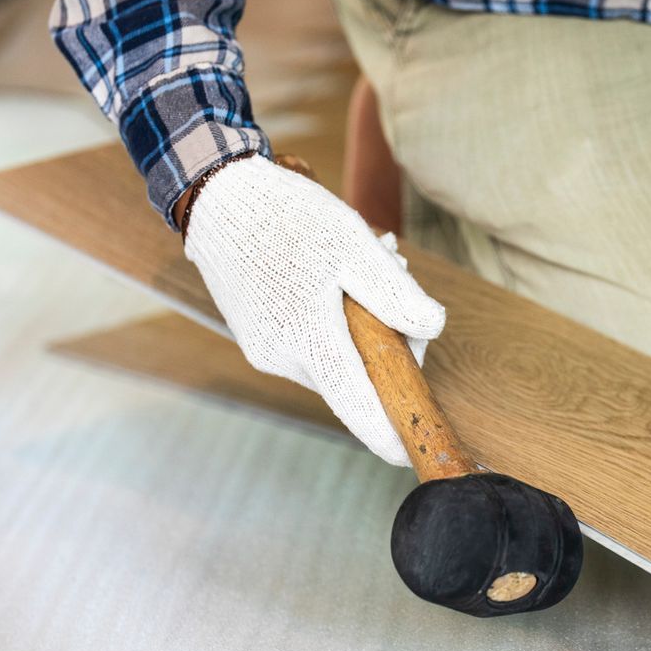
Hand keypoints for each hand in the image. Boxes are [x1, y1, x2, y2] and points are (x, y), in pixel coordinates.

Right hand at [182, 155, 445, 465]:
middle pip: (353, 376)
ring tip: (361, 262)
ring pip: (333, 358)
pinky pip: (309, 344)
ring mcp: (264, 349)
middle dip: (386, 339)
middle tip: (396, 274)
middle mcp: (280, 357)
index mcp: (308, 340)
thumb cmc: (289, 216)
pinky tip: (333, 275)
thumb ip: (395, 293)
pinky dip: (332, 321)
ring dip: (360, 325)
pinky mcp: (256, 337)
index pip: (356, 407)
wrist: (220, 197)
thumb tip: (431, 330)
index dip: (386, 434)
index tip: (410, 453)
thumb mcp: (353, 245)